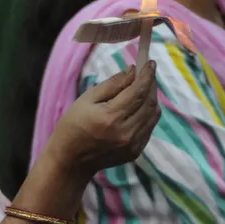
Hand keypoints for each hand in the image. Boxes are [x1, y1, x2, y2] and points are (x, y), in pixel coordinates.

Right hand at [46, 62, 160, 180]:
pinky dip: (148, 113)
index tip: (151, 63)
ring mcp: (133, 144)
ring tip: (142, 88)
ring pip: (153, 115)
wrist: (71, 160)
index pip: (138, 91)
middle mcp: (126, 132)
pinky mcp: (136, 151)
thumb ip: (112, 84)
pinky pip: (149, 127)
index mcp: (111, 117)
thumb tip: (133, 71)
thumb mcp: (87, 99)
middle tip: (147, 73)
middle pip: (149, 102)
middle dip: (150, 84)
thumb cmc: (73, 125)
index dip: (147, 75)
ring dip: (151, 98)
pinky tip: (138, 107)